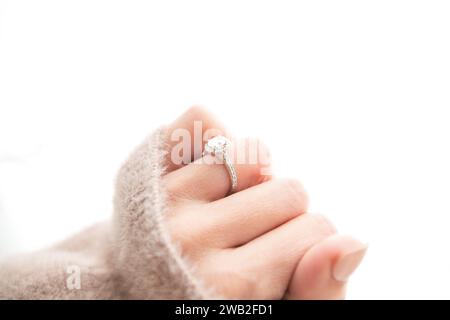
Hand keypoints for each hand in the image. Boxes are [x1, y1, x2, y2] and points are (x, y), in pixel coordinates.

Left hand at [162, 106, 366, 298]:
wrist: (139, 292)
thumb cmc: (211, 300)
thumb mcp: (271, 314)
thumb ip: (318, 294)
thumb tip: (354, 243)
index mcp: (230, 288)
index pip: (319, 231)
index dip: (308, 247)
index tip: (276, 266)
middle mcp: (189, 242)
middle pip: (290, 191)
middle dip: (281, 217)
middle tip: (247, 243)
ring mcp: (162, 201)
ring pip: (256, 156)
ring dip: (253, 183)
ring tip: (225, 215)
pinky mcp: (142, 170)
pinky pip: (200, 121)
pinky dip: (216, 138)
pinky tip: (210, 179)